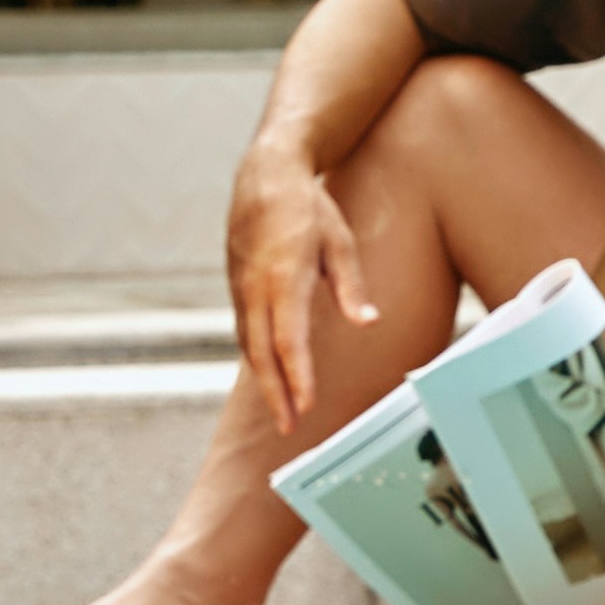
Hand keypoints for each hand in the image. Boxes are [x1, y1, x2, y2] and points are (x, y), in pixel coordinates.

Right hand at [229, 160, 381, 428]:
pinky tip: (269, 373)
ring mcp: (241, 286)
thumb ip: (351, 286)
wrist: (264, 175)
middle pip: (262, 352)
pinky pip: (244, 328)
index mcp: (284, 276)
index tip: (306, 406)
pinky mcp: (236, 285)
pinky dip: (256, 356)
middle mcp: (256, 286)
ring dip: (264, 380)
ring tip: (280, 411)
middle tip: (289, 429)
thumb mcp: (339, 240)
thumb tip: (368, 323)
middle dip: (275, 394)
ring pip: (249, 344)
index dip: (298, 376)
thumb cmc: (309, 207)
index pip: (290, 338)